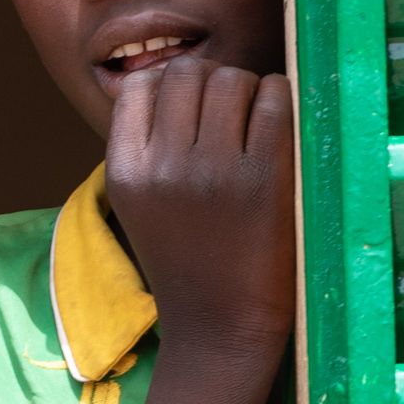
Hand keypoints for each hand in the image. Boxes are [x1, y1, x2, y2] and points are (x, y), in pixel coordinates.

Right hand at [103, 58, 297, 355]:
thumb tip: (174, 78)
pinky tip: (277, 129)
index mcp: (124, 171)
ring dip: (247, 89)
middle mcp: (163, 166)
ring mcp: (214, 170)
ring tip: (254, 125)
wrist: (221, 331)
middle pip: (187, 72)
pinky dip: (278, 100)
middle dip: (211, 82)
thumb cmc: (186, 264)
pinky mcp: (264, 177)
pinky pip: (273, 98)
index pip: (141, 84)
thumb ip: (145, 146)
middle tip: (230, 116)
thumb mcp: (140, 205)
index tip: (192, 110)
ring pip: (230, 78)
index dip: (170, 85)